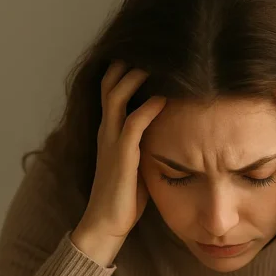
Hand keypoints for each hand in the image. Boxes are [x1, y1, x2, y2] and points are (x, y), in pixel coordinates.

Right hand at [72, 61, 165, 265]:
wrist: (106, 224)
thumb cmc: (125, 199)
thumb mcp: (136, 164)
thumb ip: (146, 145)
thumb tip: (169, 134)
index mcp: (108, 133)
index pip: (110, 90)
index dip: (123, 71)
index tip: (146, 58)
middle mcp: (106, 132)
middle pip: (110, 84)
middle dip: (128, 65)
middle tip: (150, 51)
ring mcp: (111, 142)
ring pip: (117, 96)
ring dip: (136, 78)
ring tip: (155, 64)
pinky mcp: (121, 156)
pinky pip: (132, 124)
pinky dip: (148, 108)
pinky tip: (163, 99)